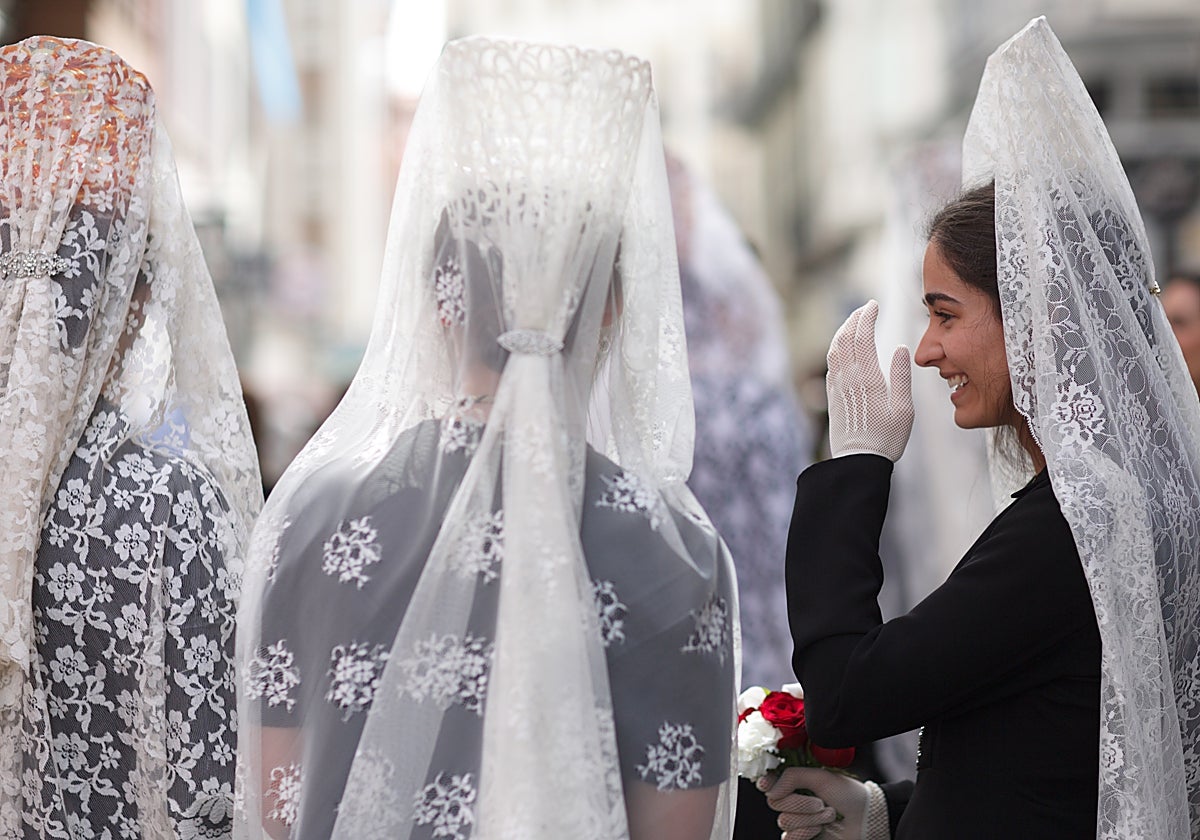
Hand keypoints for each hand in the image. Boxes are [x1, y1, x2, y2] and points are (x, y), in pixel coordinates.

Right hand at [758, 766, 889, 839]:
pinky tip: (819, 830)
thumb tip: (770, 789)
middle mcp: (793, 800)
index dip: (766, 783)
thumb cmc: (848, 795)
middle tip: (821, 803)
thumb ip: (792, 777)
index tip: (767, 784)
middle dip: (800, 803)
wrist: (866, 818)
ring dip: (809, 819)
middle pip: (775, 802)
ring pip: (784, 821)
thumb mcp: (820, 777)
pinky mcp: (801, 838)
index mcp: (796, 782)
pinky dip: (805, 833)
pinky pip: (789, 838)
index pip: (770, 781)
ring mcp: (797, 820)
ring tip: (828, 815)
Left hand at [826, 300, 912, 461]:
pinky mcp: (831, 397)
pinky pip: (830, 365)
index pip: (862, 337)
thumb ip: (902, 377)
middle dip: (854, 319)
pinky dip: (836, 349)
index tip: (873, 304)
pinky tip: (842, 348)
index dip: (866, 317)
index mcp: (868, 378)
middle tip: (865, 308)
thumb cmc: (886, 439)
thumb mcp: (904, 410)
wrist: (857, 462)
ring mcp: (837, 387)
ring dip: (842, 331)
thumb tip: (900, 348)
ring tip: (853, 322)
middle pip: (845, 338)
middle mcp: (848, 379)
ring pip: (834, 350)